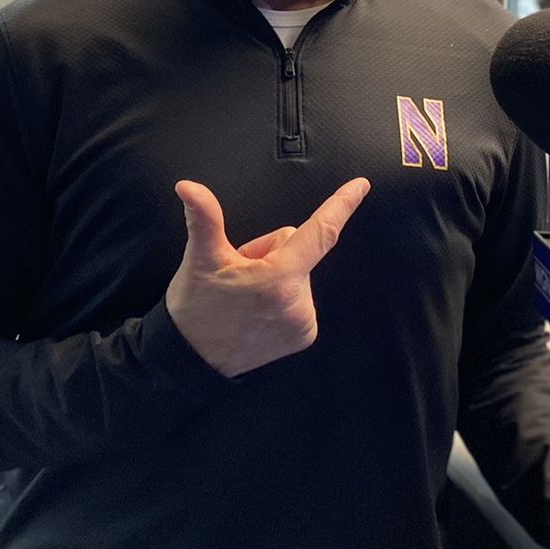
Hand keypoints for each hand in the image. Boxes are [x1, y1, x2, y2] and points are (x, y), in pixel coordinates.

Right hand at [165, 177, 368, 377]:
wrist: (192, 362)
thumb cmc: (195, 310)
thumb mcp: (200, 260)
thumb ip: (203, 218)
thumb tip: (188, 187)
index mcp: (278, 278)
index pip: (319, 232)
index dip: (341, 205)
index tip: (360, 186)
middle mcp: (298, 302)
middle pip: (297, 249)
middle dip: (270, 254)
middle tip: (239, 274)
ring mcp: (303, 322)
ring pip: (298, 273)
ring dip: (275, 277)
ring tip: (244, 296)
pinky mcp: (304, 335)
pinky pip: (300, 297)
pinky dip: (281, 298)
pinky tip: (256, 310)